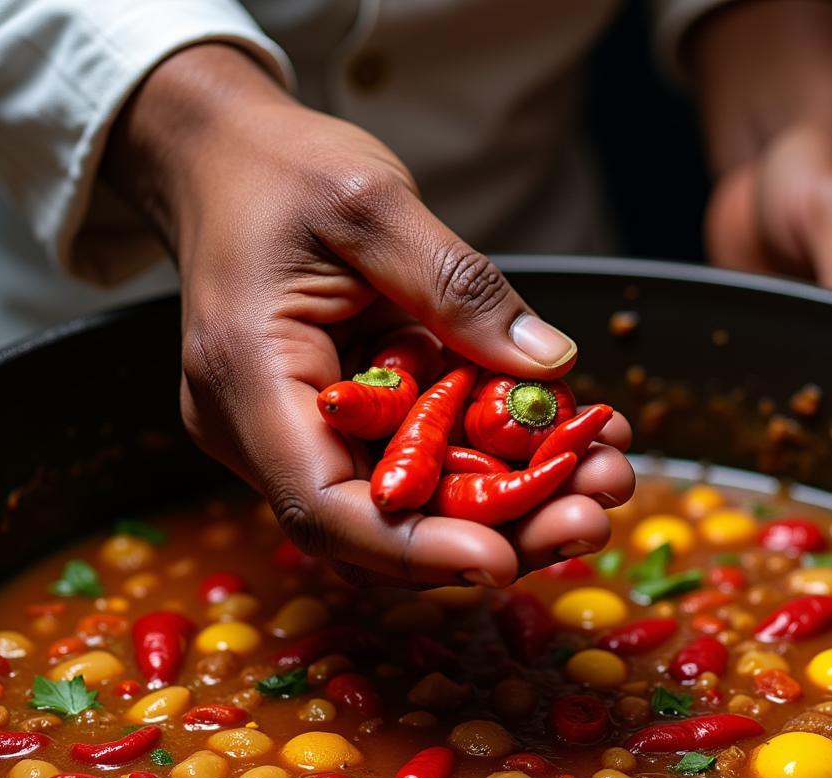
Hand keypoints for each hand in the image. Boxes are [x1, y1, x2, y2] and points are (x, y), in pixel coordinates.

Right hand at [104, 45, 633, 587]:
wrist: (225, 162)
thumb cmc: (277, 170)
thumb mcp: (370, 203)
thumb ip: (456, 285)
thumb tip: (549, 366)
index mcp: (248, 381)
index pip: (322, 505)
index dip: (414, 549)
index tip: (504, 560)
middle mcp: (267, 431)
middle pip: (382, 525)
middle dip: (495, 532)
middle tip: (593, 516)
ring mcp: (304, 436)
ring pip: (413, 507)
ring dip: (513, 505)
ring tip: (605, 472)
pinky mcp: (343, 426)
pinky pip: (421, 465)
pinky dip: (494, 463)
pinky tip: (569, 441)